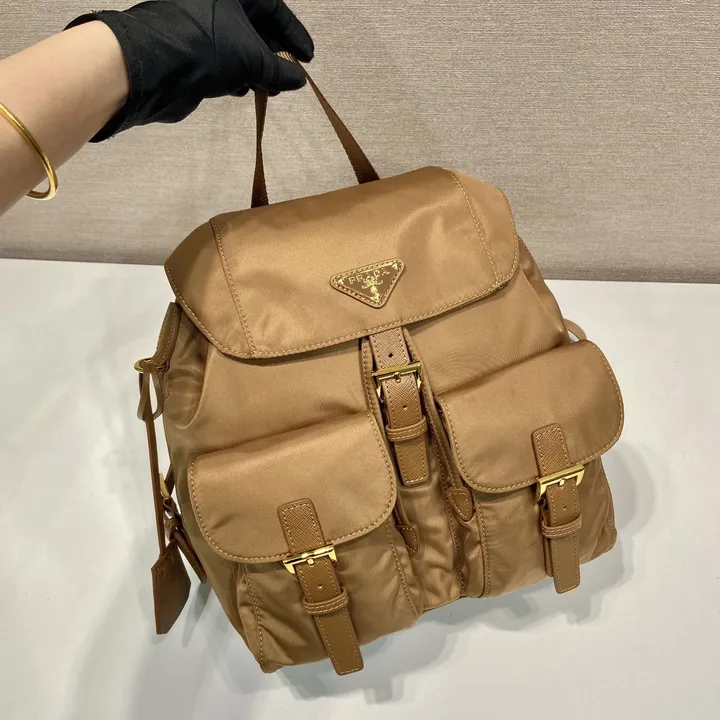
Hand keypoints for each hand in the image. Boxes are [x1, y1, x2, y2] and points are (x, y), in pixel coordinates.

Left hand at [66, 0, 313, 140]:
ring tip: (270, 89)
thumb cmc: (207, 48)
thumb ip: (279, 70)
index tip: (307, 58)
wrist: (154, 67)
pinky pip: (220, 59)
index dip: (293, 34)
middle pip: (254, 26)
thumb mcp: (252, 58)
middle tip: (288, 77)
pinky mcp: (189, 49)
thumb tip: (299, 79)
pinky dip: (235, 74)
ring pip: (237, 46)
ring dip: (256, 69)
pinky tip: (243, 89)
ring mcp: (199, 26)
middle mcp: (214, 3)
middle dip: (273, 54)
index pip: (273, 8)